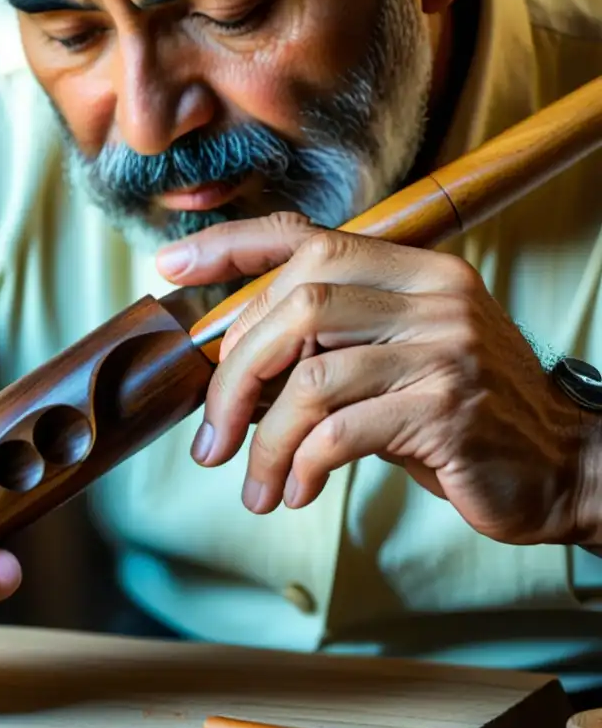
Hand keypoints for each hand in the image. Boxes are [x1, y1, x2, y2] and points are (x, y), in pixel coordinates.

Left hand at [156, 212, 590, 546]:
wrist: (558, 464)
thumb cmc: (453, 413)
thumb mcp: (392, 357)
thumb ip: (327, 341)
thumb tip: (229, 358)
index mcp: (412, 268)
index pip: (307, 237)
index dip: (230, 248)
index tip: (169, 265)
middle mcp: (431, 294)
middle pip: (295, 309)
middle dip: (234, 377)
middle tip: (213, 434)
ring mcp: (444, 348)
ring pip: (310, 379)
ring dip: (262, 440)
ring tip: (251, 482)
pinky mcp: (448, 408)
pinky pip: (340, 432)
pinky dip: (301, 465)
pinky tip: (295, 490)